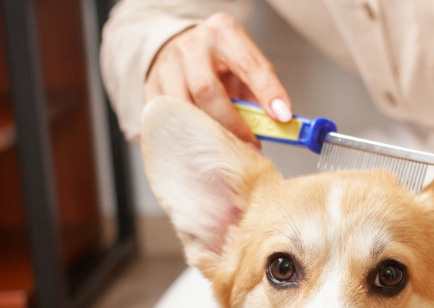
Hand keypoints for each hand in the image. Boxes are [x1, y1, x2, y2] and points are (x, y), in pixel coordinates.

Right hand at [145, 12, 292, 146]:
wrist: (185, 49)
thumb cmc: (223, 63)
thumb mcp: (247, 66)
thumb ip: (261, 92)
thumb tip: (279, 124)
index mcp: (224, 34)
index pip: (248, 63)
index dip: (267, 92)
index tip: (282, 117)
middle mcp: (191, 46)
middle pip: (205, 89)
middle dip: (230, 123)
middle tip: (249, 145)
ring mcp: (167, 66)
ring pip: (182, 108)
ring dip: (207, 133)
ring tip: (225, 148)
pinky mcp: (151, 87)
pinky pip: (166, 120)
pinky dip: (186, 137)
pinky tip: (201, 145)